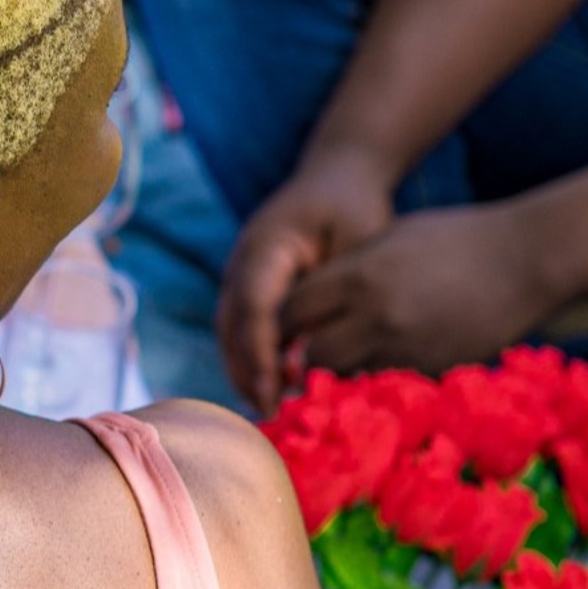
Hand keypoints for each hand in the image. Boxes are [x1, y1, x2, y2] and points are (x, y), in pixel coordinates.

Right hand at [217, 157, 394, 413]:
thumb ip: (337, 293)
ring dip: (244, 370)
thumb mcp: (358, 242)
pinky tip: (270, 387)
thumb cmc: (355, 207)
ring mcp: (238, 274)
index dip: (261, 350)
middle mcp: (241, 261)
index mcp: (266, 245)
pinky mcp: (248, 287)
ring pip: (228, 331)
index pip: (254, 305)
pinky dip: (250, 359)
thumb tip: (314, 349)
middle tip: (271, 412)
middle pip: (230, 324)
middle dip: (246, 370)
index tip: (277, 388)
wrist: (337, 175)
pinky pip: (241, 329)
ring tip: (268, 409)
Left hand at [276, 203, 558, 380]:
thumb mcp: (391, 237)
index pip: (292, 311)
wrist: (530, 259)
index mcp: (359, 277)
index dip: (282, 320)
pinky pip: (386, 382)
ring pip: (346, 376)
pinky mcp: (433, 370)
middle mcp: (376, 317)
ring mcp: (406, 349)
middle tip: (301, 351)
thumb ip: (347, 269)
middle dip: (301, 353)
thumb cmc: (458, 237)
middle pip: (310, 353)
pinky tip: (380, 365)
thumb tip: (308, 300)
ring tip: (338, 361)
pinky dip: (375, 377)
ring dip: (337, 370)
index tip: (282, 325)